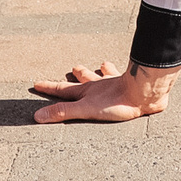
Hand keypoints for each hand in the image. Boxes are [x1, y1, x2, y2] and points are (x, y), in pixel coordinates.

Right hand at [28, 60, 178, 123]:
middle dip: (78, 75)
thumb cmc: (115, 102)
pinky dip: (127, 75)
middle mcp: (100, 85)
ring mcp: (116, 84)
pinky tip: (130, 74)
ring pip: (105, 75)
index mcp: (87, 92)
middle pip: (85, 79)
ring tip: (102, 65)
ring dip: (101, 71)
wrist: (143, 93)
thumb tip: (38, 115)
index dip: (49, 87)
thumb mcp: (84, 109)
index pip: (63, 90)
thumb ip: (63, 112)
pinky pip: (127, 78)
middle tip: (74, 69)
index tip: (37, 83)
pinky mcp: (131, 87)